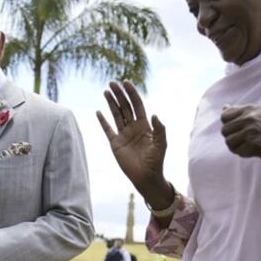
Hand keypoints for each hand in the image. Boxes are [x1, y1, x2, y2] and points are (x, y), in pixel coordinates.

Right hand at [96, 80, 172, 206]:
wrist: (146, 177)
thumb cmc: (156, 161)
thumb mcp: (161, 144)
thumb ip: (160, 129)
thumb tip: (154, 114)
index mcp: (145, 125)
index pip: (137, 105)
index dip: (132, 94)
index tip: (126, 83)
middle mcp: (133, 127)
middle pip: (125, 106)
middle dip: (120, 94)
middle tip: (113, 83)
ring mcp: (123, 134)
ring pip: (116, 114)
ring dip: (111, 103)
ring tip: (106, 91)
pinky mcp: (115, 143)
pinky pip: (108, 129)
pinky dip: (103, 121)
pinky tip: (98, 112)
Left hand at [221, 104, 260, 165]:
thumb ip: (241, 112)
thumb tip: (224, 108)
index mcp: (250, 108)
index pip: (224, 116)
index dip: (229, 125)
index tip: (239, 130)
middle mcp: (249, 117)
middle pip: (224, 131)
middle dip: (233, 138)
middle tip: (246, 141)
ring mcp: (251, 131)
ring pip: (229, 142)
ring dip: (237, 147)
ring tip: (250, 146)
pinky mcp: (254, 145)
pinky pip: (238, 152)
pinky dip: (245, 154)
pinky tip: (255, 151)